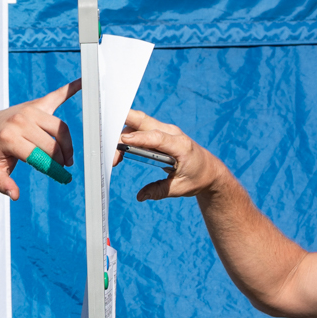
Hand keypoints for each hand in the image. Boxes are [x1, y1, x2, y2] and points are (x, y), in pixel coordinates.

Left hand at [0, 80, 80, 200]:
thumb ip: (2, 184)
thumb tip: (15, 195)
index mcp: (10, 138)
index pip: (39, 156)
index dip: (53, 169)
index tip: (62, 178)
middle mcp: (21, 121)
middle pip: (52, 143)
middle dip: (62, 159)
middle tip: (65, 168)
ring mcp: (31, 110)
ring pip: (60, 127)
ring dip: (68, 143)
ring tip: (67, 156)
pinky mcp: (38, 104)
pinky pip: (58, 95)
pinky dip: (72, 89)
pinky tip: (84, 83)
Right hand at [118, 109, 232, 202]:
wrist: (210, 170)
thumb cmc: (198, 178)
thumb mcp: (180, 188)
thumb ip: (160, 191)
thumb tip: (140, 196)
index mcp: (181, 146)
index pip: (157, 138)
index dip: (139, 138)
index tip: (123, 142)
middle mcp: (172, 133)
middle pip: (143, 121)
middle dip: (123, 125)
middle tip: (106, 138)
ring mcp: (166, 131)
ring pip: (139, 123)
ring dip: (123, 133)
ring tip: (113, 154)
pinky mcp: (160, 133)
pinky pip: (141, 128)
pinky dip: (128, 135)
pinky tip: (119, 148)